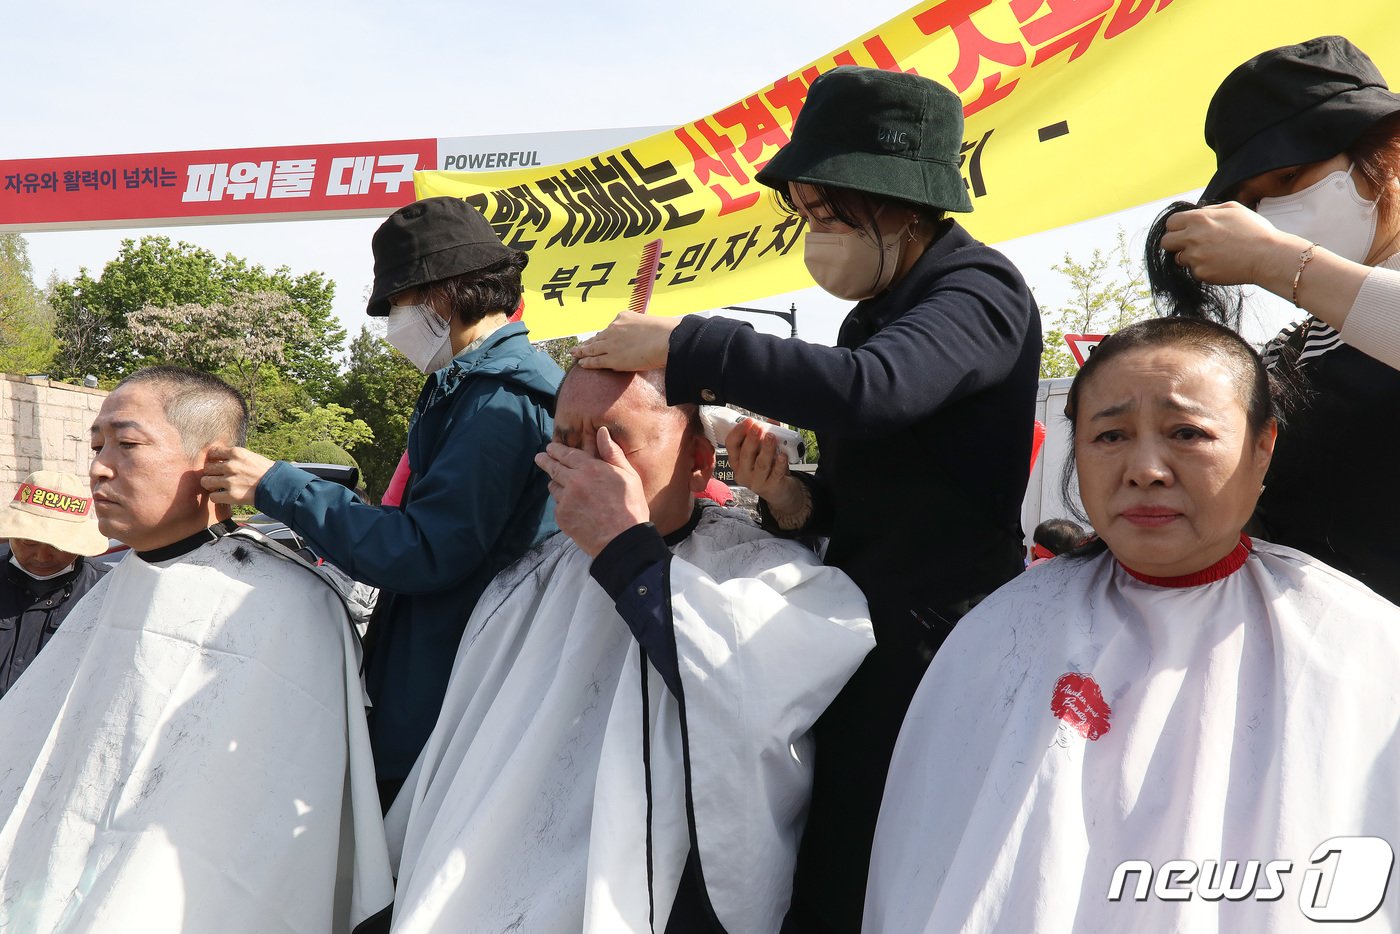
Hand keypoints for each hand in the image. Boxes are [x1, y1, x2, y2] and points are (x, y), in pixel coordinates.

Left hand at [201, 446, 275, 505]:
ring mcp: (230, 481)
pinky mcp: (232, 495)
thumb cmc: (266, 472)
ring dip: (210, 485)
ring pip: (206, 482)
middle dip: (211, 473)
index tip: (216, 464)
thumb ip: (235, 457)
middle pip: (207, 468)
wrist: (279, 486)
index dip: (212, 459)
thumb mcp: (251, 457)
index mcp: (237, 453)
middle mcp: (231, 465)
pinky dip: (217, 498)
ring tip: (218, 487)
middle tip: (218, 478)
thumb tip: (218, 458)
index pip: (213, 452)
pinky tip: (223, 496)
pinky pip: (213, 497)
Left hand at [534, 427, 649, 556]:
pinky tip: (573, 507)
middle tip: (539, 457)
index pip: (567, 454)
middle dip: (545, 461)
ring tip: (559, 484)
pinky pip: (558, 505)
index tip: (550, 447)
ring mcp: (566, 500)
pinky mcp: (562, 517)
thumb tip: (601, 432)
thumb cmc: (631, 507)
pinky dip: (562, 503)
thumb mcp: (629, 476)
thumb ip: (613, 453)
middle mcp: (574, 481)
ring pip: (554, 487)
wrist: (623, 540)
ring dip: (556, 483)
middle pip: (554, 468)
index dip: (557, 450)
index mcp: (591, 468)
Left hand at [571, 312, 680, 370]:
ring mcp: (611, 344)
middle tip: (580, 346)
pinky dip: (587, 362)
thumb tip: (655, 331)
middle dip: (589, 342)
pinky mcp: (612, 359)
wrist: (667, 340)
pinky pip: (595, 361)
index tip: (600, 338)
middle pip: (598, 337)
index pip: (611, 327)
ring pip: (592, 348)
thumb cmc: (668, 331)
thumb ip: (648, 327)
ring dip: (582, 352)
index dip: (605, 335)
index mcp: (623, 316)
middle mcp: (614, 328)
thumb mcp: (655, 322)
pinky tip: (581, 364)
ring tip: (574, 354)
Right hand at [724, 421, 806, 519]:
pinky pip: (776, 473)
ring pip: (761, 464)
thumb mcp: (763, 451)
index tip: (747, 422)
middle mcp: (744, 472)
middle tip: (758, 427)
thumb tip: (772, 421)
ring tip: (771, 437)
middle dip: (752, 439)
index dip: (738, 432)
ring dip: (766, 449)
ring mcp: (756, 481)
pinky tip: (783, 456)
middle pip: (745, 454)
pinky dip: (779, 463)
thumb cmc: (768, 469)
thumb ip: (766, 435)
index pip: (731, 445)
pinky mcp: (771, 487)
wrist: (779, 490)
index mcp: (737, 461)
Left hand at [1160, 202, 1306, 286]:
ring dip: (1190, 257)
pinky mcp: (1201, 273)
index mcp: (1199, 218)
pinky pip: (1194, 271)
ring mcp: (1195, 257)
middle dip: (1175, 243)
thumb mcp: (1233, 208)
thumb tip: (1197, 212)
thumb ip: (1210, 210)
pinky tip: (1220, 264)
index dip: (1176, 227)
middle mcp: (1193, 237)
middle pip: (1166, 242)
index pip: (1171, 223)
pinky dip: (1203, 269)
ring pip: (1179, 258)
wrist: (1268, 256)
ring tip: (1212, 254)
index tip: (1183, 231)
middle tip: (1189, 245)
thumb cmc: (1254, 231)